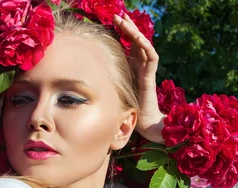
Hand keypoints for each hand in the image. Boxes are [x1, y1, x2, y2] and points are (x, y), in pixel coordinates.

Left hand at [113, 13, 164, 143]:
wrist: (143, 121)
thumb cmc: (127, 107)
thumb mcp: (113, 88)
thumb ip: (105, 79)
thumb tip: (86, 74)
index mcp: (133, 66)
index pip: (129, 44)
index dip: (123, 31)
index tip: (114, 21)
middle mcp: (141, 65)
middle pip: (136, 40)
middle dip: (128, 26)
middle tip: (119, 15)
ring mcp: (146, 69)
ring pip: (143, 44)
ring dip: (134, 32)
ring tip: (125, 21)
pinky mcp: (150, 75)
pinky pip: (151, 56)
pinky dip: (145, 45)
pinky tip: (138, 38)